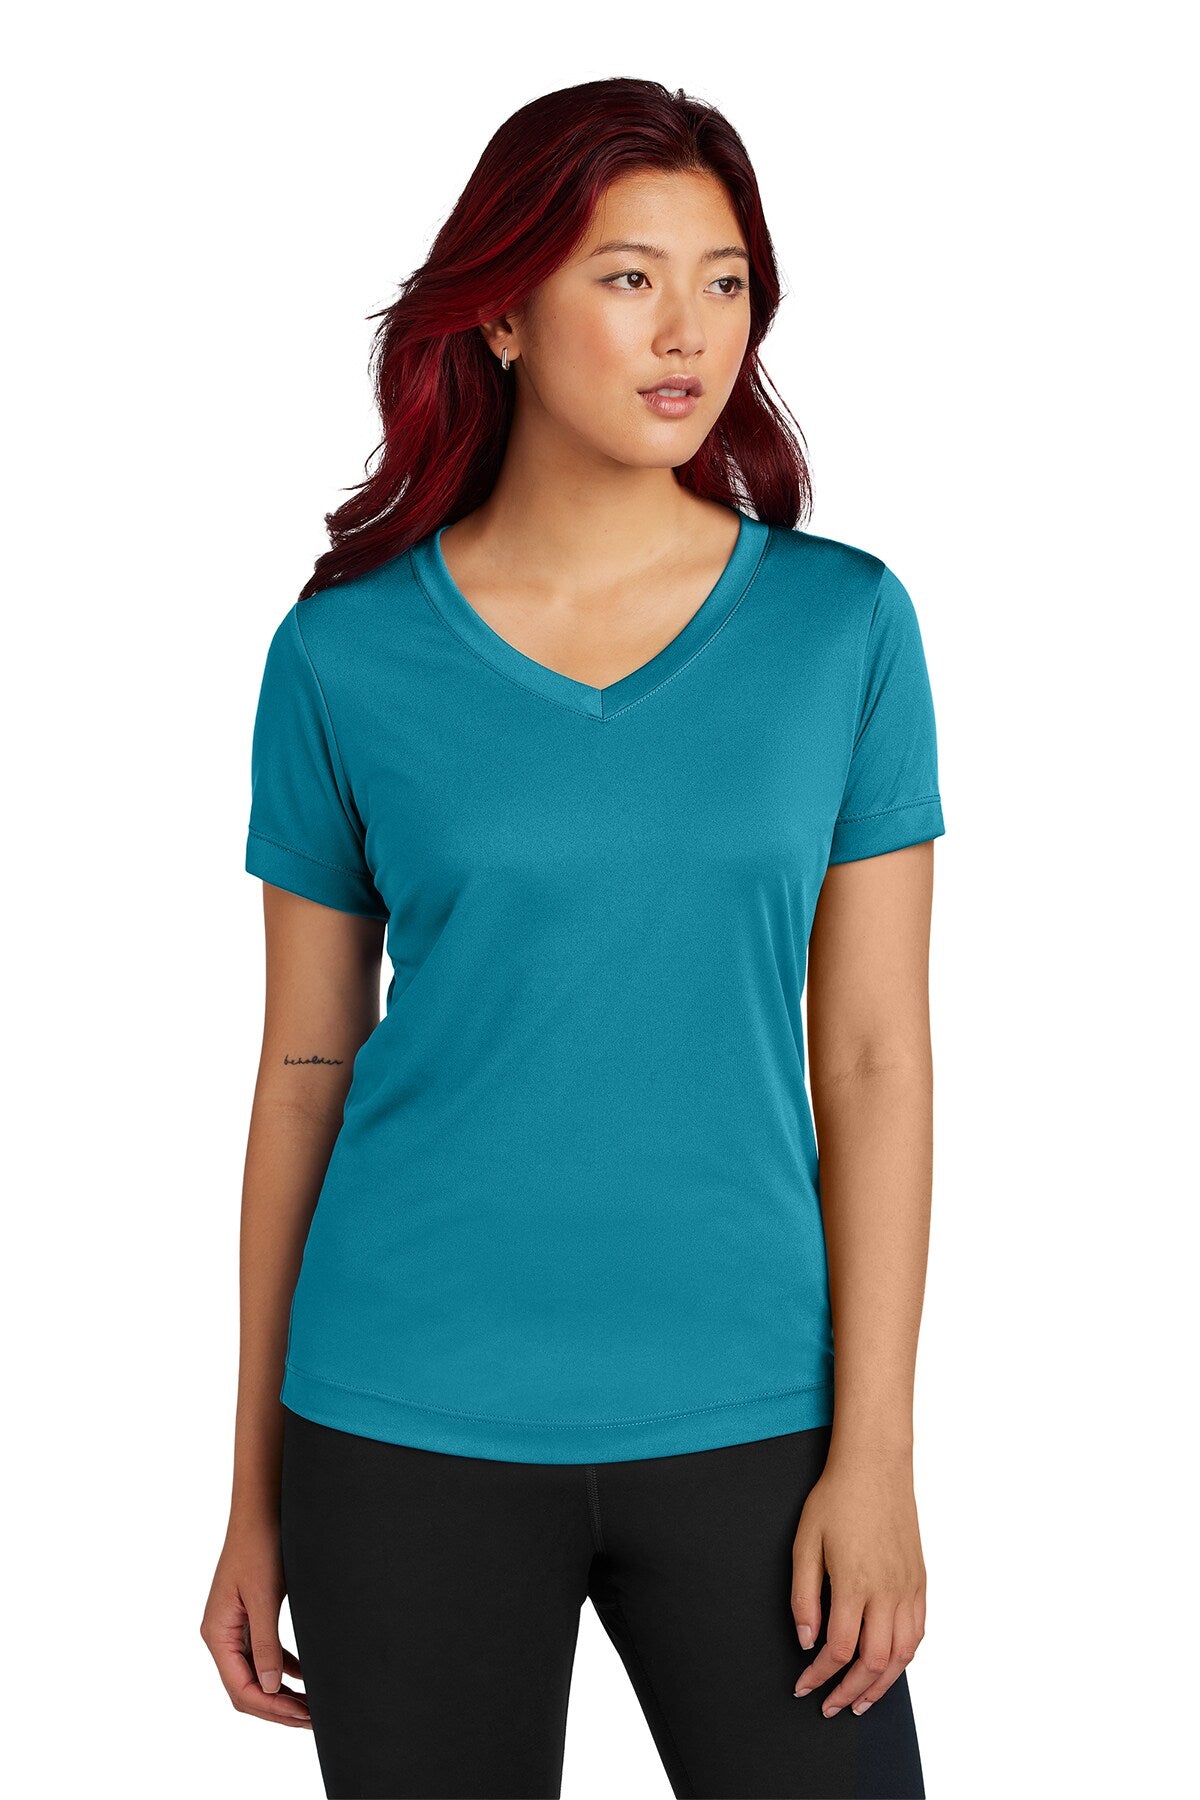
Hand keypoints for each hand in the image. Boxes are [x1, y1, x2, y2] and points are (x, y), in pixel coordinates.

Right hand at [201, 1517, 311, 1728]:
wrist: (261, 1508)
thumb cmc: (259, 1544)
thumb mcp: (264, 1596)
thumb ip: (266, 1643)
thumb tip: (272, 1688)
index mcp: (217, 1633)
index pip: (241, 1689)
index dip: (272, 1708)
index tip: (303, 1715)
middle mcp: (221, 1634)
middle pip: (246, 1687)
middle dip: (278, 1707)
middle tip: (313, 1718)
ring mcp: (234, 1626)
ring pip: (256, 1674)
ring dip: (282, 1691)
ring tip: (312, 1705)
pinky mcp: (249, 1616)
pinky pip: (264, 1653)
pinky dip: (284, 1668)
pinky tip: (306, 1676)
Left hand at [789, 1448, 925, 1716]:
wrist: (875, 1466)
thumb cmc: (836, 1499)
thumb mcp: (805, 1543)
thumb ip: (804, 1596)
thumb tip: (807, 1640)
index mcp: (855, 1584)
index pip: (839, 1649)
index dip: (820, 1675)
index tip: (804, 1686)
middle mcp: (888, 1592)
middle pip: (874, 1662)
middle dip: (850, 1691)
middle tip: (831, 1706)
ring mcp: (908, 1588)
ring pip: (902, 1655)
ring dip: (882, 1685)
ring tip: (862, 1701)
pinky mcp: (920, 1581)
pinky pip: (918, 1633)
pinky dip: (904, 1659)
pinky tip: (889, 1666)